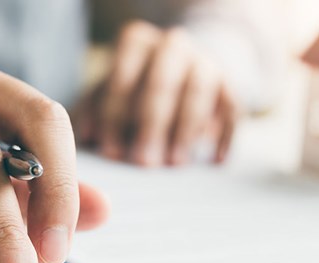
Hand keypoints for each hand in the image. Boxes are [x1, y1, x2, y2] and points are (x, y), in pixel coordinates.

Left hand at [73, 20, 236, 166]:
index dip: (115, 115)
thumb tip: (85, 137)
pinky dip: (225, 136)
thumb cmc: (138, 88)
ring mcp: (205, 63)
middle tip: (144, 163)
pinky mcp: (230, 86)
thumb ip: (95, 110)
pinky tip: (215, 161)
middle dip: (152, 125)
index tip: (111, 152)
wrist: (184, 70)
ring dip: (186, 129)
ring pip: (199, 92)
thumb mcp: (112, 92)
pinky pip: (233, 109)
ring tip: (175, 163)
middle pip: (162, 82)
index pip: (123, 74)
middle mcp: (173, 46)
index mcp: (137, 43)